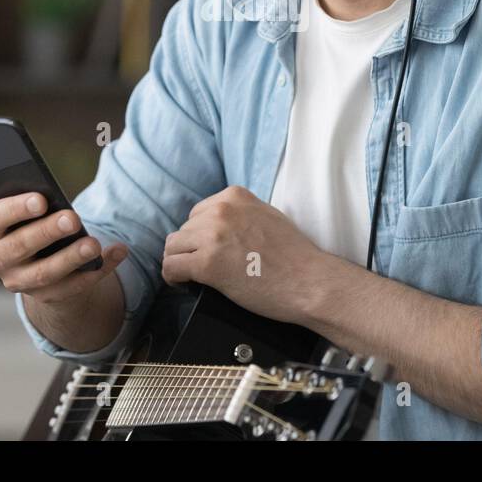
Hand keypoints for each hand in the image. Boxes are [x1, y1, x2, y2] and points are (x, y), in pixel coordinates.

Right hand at [0, 149, 128, 304]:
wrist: (33, 259)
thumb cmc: (21, 217)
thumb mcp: (7, 196)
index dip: (15, 210)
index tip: (41, 199)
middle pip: (20, 248)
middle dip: (47, 232)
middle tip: (73, 218)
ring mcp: (21, 281)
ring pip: (45, 274)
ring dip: (71, 259)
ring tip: (95, 244)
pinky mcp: (48, 296)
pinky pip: (74, 287)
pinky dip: (98, 270)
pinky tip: (116, 251)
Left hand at [160, 185, 325, 324]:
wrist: (310, 281)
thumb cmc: (294, 257)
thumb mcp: (266, 216)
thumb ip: (240, 215)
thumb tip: (217, 227)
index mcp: (235, 196)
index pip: (197, 214)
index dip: (200, 236)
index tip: (207, 251)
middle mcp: (221, 211)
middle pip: (184, 230)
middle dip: (190, 250)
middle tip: (202, 269)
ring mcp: (214, 236)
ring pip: (173, 247)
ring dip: (180, 263)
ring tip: (192, 278)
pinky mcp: (208, 264)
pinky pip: (171, 267)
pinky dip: (173, 278)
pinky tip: (184, 285)